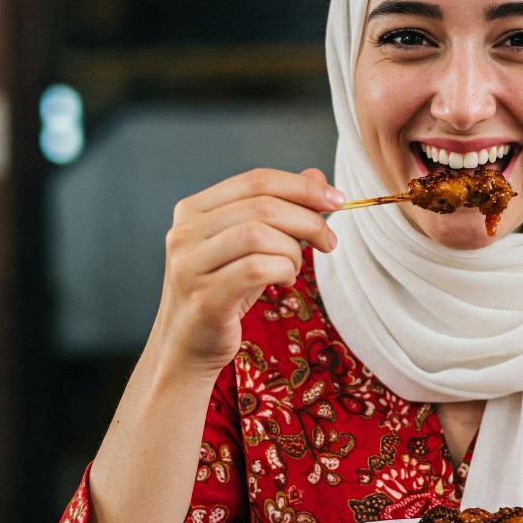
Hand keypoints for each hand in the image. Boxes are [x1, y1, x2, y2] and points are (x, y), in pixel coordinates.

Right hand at [151, 167, 343, 376]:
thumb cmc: (222, 293)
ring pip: (258, 234)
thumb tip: (316, 176)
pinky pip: (256, 269)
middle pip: (261, 204)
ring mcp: (190, 265)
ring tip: (294, 269)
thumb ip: (278, 211)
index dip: (302, 186)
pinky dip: (283, 271)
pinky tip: (284, 281)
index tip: (336, 200)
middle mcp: (185, 232)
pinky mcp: (204, 297)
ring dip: (292, 250)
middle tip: (328, 241)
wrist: (187, 346)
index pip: (256, 180)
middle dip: (307, 219)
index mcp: (194, 210)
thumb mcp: (249, 247)